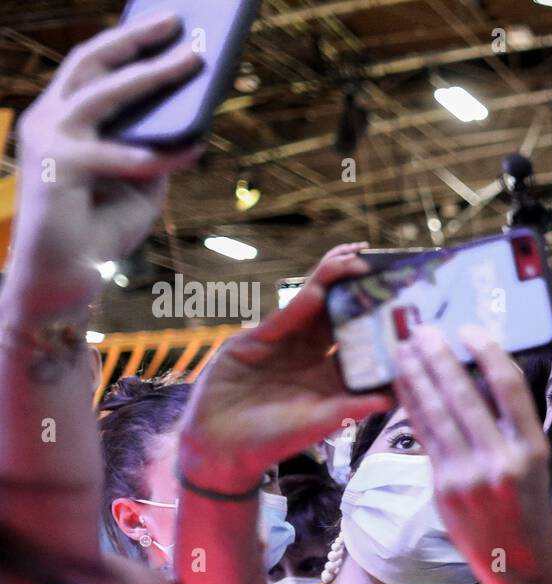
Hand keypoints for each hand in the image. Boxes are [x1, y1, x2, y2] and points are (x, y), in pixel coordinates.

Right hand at [4, 12, 203, 318]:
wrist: (63, 281)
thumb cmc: (101, 230)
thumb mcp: (140, 181)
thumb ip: (157, 147)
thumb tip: (195, 120)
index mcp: (62, 117)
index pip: (95, 66)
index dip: (131, 40)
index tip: (170, 22)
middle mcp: (47, 119)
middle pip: (93, 62)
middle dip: (139, 38)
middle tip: (182, 24)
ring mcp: (48, 140)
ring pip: (104, 93)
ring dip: (154, 74)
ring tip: (194, 60)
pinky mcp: (59, 169)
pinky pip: (121, 154)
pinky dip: (160, 152)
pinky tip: (194, 148)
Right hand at [178, 243, 391, 493]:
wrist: (219, 448)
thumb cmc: (272, 442)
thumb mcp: (320, 423)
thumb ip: (354, 407)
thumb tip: (394, 397)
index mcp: (331, 376)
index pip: (362, 342)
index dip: (381, 322)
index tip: (406, 303)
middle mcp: (310, 356)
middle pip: (340, 315)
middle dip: (359, 289)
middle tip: (382, 264)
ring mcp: (284, 345)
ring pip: (314, 306)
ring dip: (333, 280)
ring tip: (356, 258)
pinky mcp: (256, 339)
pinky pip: (286, 316)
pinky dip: (304, 299)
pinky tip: (322, 284)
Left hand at [393, 324, 551, 581]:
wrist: (518, 561)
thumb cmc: (528, 505)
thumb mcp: (535, 462)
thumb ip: (510, 425)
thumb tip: (478, 377)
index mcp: (531, 448)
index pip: (508, 388)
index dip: (487, 353)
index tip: (469, 330)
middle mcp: (501, 459)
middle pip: (464, 395)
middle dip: (439, 358)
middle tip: (423, 329)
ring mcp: (468, 475)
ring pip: (438, 414)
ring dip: (418, 376)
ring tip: (405, 350)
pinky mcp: (443, 487)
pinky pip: (426, 436)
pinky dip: (413, 406)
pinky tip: (404, 386)